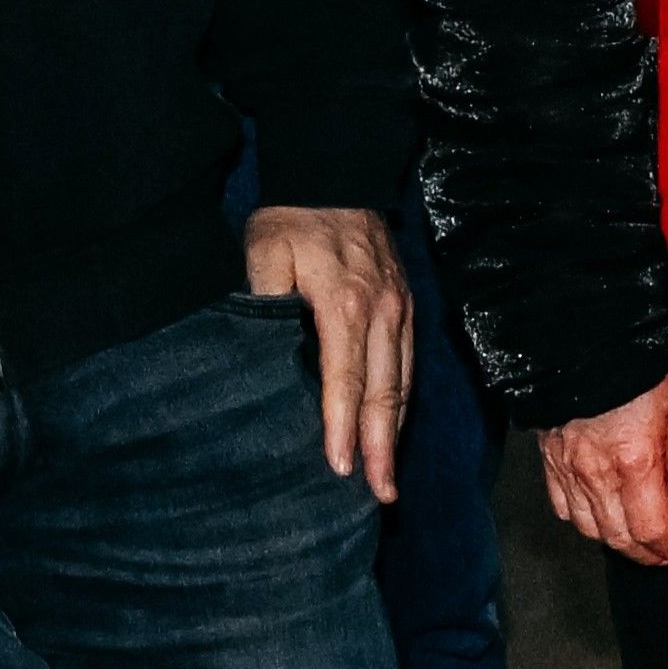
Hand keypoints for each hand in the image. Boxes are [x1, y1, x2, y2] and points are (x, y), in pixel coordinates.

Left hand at [249, 199, 408, 496]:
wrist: (336, 173)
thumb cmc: (291, 219)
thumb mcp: (264, 253)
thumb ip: (265, 303)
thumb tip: (259, 356)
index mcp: (343, 305)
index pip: (345, 380)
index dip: (343, 428)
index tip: (340, 469)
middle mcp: (381, 313)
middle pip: (385, 392)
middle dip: (382, 448)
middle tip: (380, 495)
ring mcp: (400, 309)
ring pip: (402, 381)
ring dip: (396, 432)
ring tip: (389, 476)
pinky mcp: (406, 304)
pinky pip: (407, 362)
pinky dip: (402, 401)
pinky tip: (393, 427)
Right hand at [543, 369, 667, 557]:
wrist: (585, 343)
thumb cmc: (640, 373)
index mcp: (636, 463)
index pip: (650, 529)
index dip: (667, 549)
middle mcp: (598, 475)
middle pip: (619, 537)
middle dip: (643, 554)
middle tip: (660, 554)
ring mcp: (569, 471)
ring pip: (590, 529)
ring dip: (615, 542)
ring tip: (635, 541)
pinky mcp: (550, 462)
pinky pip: (563, 508)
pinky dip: (583, 522)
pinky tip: (600, 518)